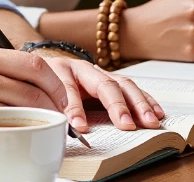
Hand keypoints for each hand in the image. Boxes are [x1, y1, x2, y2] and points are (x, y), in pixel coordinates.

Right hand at [0, 46, 161, 156]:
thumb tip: (38, 90)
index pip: (34, 64)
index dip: (57, 86)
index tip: (63, 102)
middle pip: (36, 91)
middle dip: (56, 112)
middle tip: (60, 127)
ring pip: (24, 114)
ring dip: (41, 130)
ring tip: (44, 139)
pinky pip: (4, 135)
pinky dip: (19, 143)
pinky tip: (18, 149)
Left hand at [40, 54, 162, 132]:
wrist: (42, 66)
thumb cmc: (40, 81)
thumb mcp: (36, 91)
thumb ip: (44, 105)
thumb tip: (53, 124)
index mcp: (59, 69)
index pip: (68, 88)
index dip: (74, 108)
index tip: (79, 127)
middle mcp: (82, 68)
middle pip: (103, 83)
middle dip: (116, 105)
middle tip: (126, 125)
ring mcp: (98, 73)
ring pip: (122, 84)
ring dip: (138, 104)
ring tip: (149, 121)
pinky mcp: (111, 80)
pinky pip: (132, 88)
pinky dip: (145, 100)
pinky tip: (156, 112)